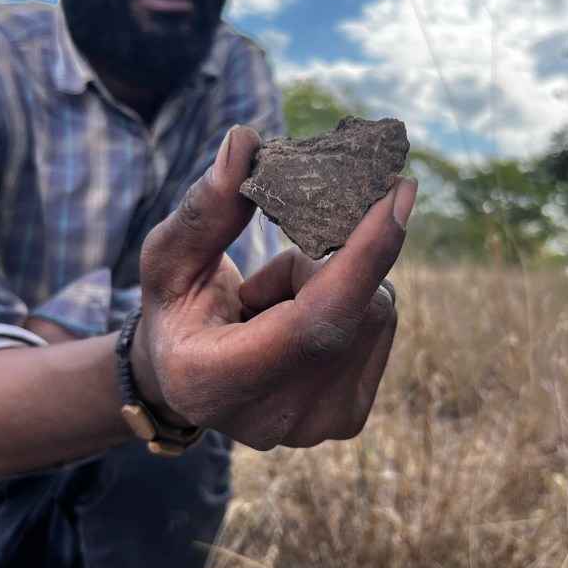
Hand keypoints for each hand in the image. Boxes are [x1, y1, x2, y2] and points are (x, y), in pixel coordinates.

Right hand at [133, 125, 416, 448]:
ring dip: (333, 284)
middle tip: (274, 271)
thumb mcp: (168, 258)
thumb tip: (245, 140)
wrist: (190, 382)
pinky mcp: (349, 418)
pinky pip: (380, 329)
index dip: (364, 257)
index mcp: (218, 382)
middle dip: (324, 263)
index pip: (316, 323)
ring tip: (276, 306)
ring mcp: (319, 426)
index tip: (399, 192)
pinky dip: (349, 305)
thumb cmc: (177, 312)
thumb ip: (205, 209)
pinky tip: (301, 323)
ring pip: (376, 315)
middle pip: (353, 310)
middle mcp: (277, 420)